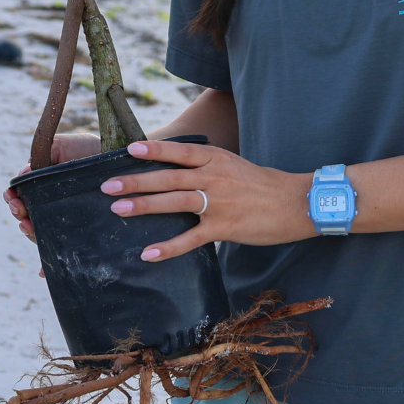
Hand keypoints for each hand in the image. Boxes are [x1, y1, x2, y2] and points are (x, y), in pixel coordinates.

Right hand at [3, 132, 101, 242]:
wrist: (117, 159)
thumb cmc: (88, 149)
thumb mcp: (62, 146)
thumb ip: (41, 157)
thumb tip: (22, 173)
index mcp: (43, 184)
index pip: (23, 195)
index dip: (13, 197)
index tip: (11, 195)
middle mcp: (50, 203)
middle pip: (26, 214)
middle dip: (18, 212)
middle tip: (17, 208)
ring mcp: (63, 217)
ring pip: (38, 230)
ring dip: (27, 228)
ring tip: (24, 224)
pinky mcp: (76, 229)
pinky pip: (57, 242)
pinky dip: (42, 246)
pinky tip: (37, 246)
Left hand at [101, 138, 310, 262]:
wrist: (295, 203)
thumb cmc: (262, 185)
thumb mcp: (233, 165)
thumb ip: (206, 167)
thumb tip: (175, 171)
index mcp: (217, 159)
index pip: (180, 151)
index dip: (154, 150)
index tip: (130, 150)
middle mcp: (215, 177)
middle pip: (169, 177)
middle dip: (136, 182)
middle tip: (107, 186)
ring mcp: (219, 203)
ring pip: (174, 202)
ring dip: (143, 206)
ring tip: (117, 209)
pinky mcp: (224, 228)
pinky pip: (190, 239)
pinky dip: (168, 247)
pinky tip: (148, 253)